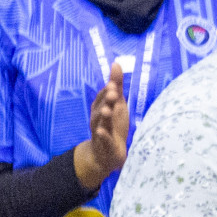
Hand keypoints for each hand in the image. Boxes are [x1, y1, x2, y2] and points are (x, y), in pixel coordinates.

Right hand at [74, 61, 128, 190]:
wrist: (107, 154)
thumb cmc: (113, 125)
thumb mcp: (118, 104)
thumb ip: (117, 85)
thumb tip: (116, 63)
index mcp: (101, 109)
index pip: (103, 98)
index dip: (108, 91)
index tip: (114, 84)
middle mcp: (98, 119)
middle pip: (100, 109)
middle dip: (106, 100)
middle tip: (114, 92)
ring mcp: (100, 133)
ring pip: (99, 124)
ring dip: (103, 117)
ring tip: (107, 110)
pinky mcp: (105, 146)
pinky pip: (103, 141)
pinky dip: (103, 136)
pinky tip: (103, 132)